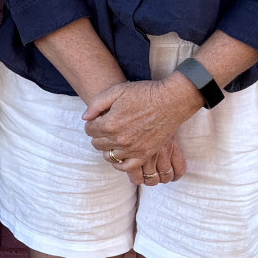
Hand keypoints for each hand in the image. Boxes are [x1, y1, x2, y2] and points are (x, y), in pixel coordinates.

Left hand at [81, 78, 200, 182]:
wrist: (171, 99)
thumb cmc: (144, 92)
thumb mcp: (116, 90)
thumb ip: (96, 104)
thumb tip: (85, 118)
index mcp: (110, 123)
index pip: (89, 130)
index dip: (92, 123)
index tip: (99, 119)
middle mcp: (119, 139)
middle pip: (97, 143)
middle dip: (98, 134)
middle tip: (106, 127)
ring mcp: (133, 149)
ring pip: (109, 156)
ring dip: (107, 147)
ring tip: (113, 138)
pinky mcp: (145, 154)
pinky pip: (126, 167)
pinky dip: (119, 163)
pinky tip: (120, 154)